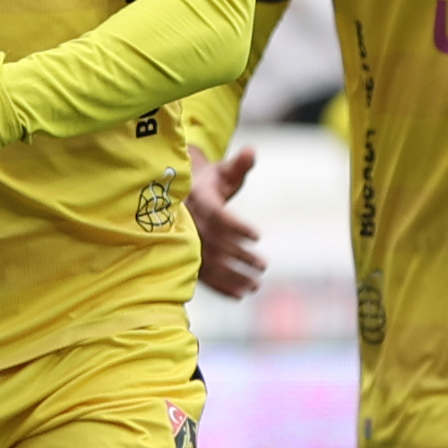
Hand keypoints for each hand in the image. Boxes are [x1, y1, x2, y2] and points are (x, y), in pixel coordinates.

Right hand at [188, 144, 264, 297]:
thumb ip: (239, 165)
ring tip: (256, 285)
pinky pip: (204, 275)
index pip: (218, 216)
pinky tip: (241, 294)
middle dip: (240, 257)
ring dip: (234, 277)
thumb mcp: (224, 171)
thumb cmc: (211, 181)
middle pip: (216, 243)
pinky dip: (221, 286)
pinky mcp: (187, 256)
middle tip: (264, 265)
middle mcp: (189, 223)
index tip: (258, 236)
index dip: (237, 227)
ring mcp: (186, 242)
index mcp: (198, 199)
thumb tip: (251, 152)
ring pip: (211, 263)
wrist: (184, 196)